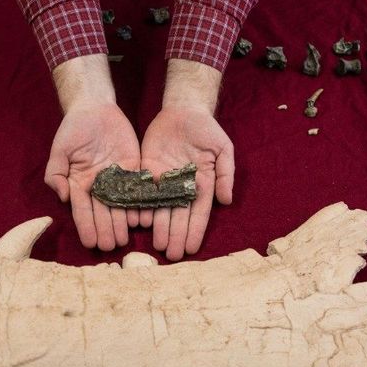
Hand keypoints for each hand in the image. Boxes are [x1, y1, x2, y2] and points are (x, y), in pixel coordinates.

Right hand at [46, 102, 140, 250]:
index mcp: (80, 184)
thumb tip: (62, 197)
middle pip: (103, 212)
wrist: (94, 108)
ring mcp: (118, 179)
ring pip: (121, 205)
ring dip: (123, 222)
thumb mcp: (59, 150)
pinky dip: (140, 203)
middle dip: (106, 230)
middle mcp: (100, 186)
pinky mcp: (135, 169)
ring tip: (125, 238)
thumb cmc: (73, 129)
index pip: (83, 210)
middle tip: (110, 246)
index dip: (86, 226)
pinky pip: (138, 189)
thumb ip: (55, 174)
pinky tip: (142, 217)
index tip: (90, 243)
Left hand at [140, 105, 233, 260]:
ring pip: (160, 208)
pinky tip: (139, 222)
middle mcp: (181, 187)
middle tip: (171, 255)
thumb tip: (227, 201)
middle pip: (178, 215)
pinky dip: (141, 206)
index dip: (195, 231)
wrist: (184, 110)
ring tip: (157, 245)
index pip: (198, 213)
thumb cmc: (207, 129)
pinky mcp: (147, 171)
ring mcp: (163, 180)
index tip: (191, 248)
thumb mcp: (223, 149)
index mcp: (201, 184)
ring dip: (159, 227)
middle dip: (175, 235)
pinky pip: (144, 192)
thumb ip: (226, 174)